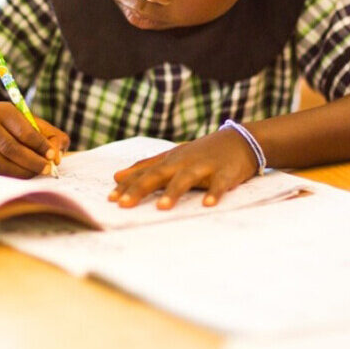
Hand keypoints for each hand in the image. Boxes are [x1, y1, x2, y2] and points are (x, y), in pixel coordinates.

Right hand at [0, 102, 69, 177]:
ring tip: (38, 172)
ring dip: (23, 171)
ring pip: (2, 163)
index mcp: (1, 110)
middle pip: (11, 148)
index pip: (23, 131)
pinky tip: (24, 173)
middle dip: (33, 161)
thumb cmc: (18, 125)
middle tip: (47, 168)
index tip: (52, 155)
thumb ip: (52, 136)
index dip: (40, 145)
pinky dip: (13, 175)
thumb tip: (56, 157)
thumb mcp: (35, 124)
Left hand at [109, 130, 258, 209]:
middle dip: (140, 189)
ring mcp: (204, 166)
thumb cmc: (201, 152)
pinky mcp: (225, 173)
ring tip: (162, 208)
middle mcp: (183, 162)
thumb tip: (116, 177)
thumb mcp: (172, 157)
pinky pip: (219, 184)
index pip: (144, 173)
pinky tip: (208, 204)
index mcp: (170, 160)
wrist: (239, 140)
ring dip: (174, 192)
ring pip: (186, 179)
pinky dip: (215, 193)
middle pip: (158, 175)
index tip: (110, 199)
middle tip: (123, 205)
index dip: (127, 186)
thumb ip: (145, 167)